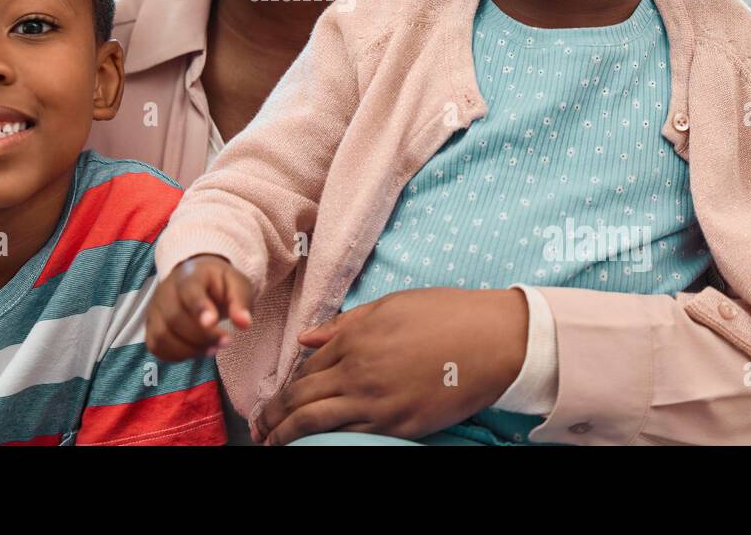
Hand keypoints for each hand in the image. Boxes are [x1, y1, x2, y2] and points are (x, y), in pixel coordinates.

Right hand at [145, 255, 253, 361]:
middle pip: (174, 318)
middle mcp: (166, 291)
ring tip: (212, 349)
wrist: (196, 279)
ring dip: (189, 350)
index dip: (199, 307)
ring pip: (162, 336)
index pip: (189, 290)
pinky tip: (196, 352)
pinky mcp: (151, 327)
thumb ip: (240, 302)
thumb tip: (244, 324)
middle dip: (201, 336)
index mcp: (190, 276)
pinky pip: (156, 347)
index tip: (212, 322)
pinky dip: (176, 356)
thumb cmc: (218, 284)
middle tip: (226, 341)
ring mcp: (155, 310)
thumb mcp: (236, 284)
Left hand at [255, 286, 527, 445]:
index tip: (275, 398)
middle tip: (259, 427)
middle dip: (274, 416)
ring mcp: (378, 403)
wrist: (491, 340)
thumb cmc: (444, 314)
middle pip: (302, 399)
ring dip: (288, 434)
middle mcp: (358, 373)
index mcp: (354, 340)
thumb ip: (344, 324)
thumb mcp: (389, 306)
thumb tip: (307, 338)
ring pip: (317, 423)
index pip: (306, 369)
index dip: (286, 386)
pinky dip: (326, 441)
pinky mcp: (398, 425)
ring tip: (273, 442)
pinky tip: (315, 444)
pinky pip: (351, 437)